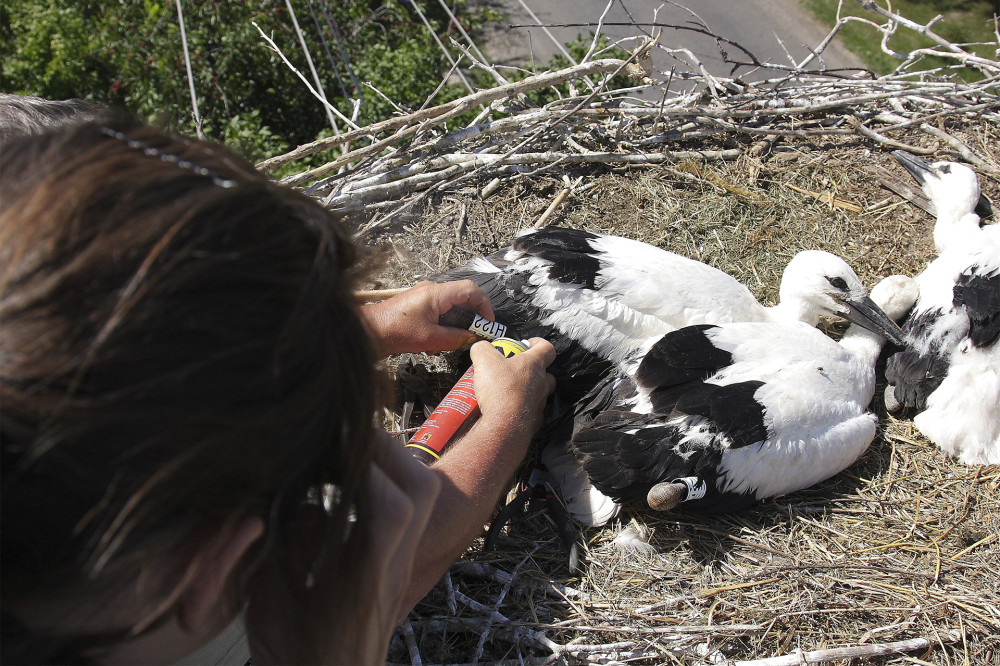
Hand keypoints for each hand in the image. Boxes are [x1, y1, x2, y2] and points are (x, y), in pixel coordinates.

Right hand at [246, 431, 438, 663]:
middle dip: (382, 450)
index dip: (365, 469)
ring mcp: (401, 564)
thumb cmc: (294, 659)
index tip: (329, 444)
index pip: (390, 512)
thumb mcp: (269, 608)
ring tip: (345, 448)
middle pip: (420, 491)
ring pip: (423, 493)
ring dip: (388, 459)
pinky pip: (410, 504)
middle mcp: (392, 568)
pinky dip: (384, 477)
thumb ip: (280, 551)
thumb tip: (289, 500)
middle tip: (339, 434)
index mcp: (362, 583)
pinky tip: (347, 476)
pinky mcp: (398, 561)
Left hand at [360, 280, 494, 355]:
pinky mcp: (418, 304)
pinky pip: (439, 311)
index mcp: (437, 293)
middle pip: (462, 297)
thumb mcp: (430, 339)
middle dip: (471, 317)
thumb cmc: (396, 331)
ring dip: (455, 324)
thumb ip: (455, 338)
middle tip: (474, 334)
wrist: (370, 331)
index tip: (488, 321)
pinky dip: (443, 325)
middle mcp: (432, 290)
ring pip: (451, 307)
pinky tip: (433, 343)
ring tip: (448, 342)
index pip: (470, 290)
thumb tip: (471, 338)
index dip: (484, 304)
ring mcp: (424, 296)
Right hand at [470, 337, 555, 438]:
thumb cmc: (499, 389)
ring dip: (527, 391)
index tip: (527, 344)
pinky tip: (507, 410)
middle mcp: (542, 383)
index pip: (547, 348)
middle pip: (546, 373)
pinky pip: (530, 412)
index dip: (538, 343)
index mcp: (534, 364)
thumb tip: (481, 348)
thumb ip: (482, 349)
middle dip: (533, 370)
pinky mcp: (534, 421)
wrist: (504, 425)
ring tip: (509, 391)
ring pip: (538, 393)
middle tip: (516, 371)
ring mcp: (540, 403)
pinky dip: (521, 409)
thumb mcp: (484, 360)